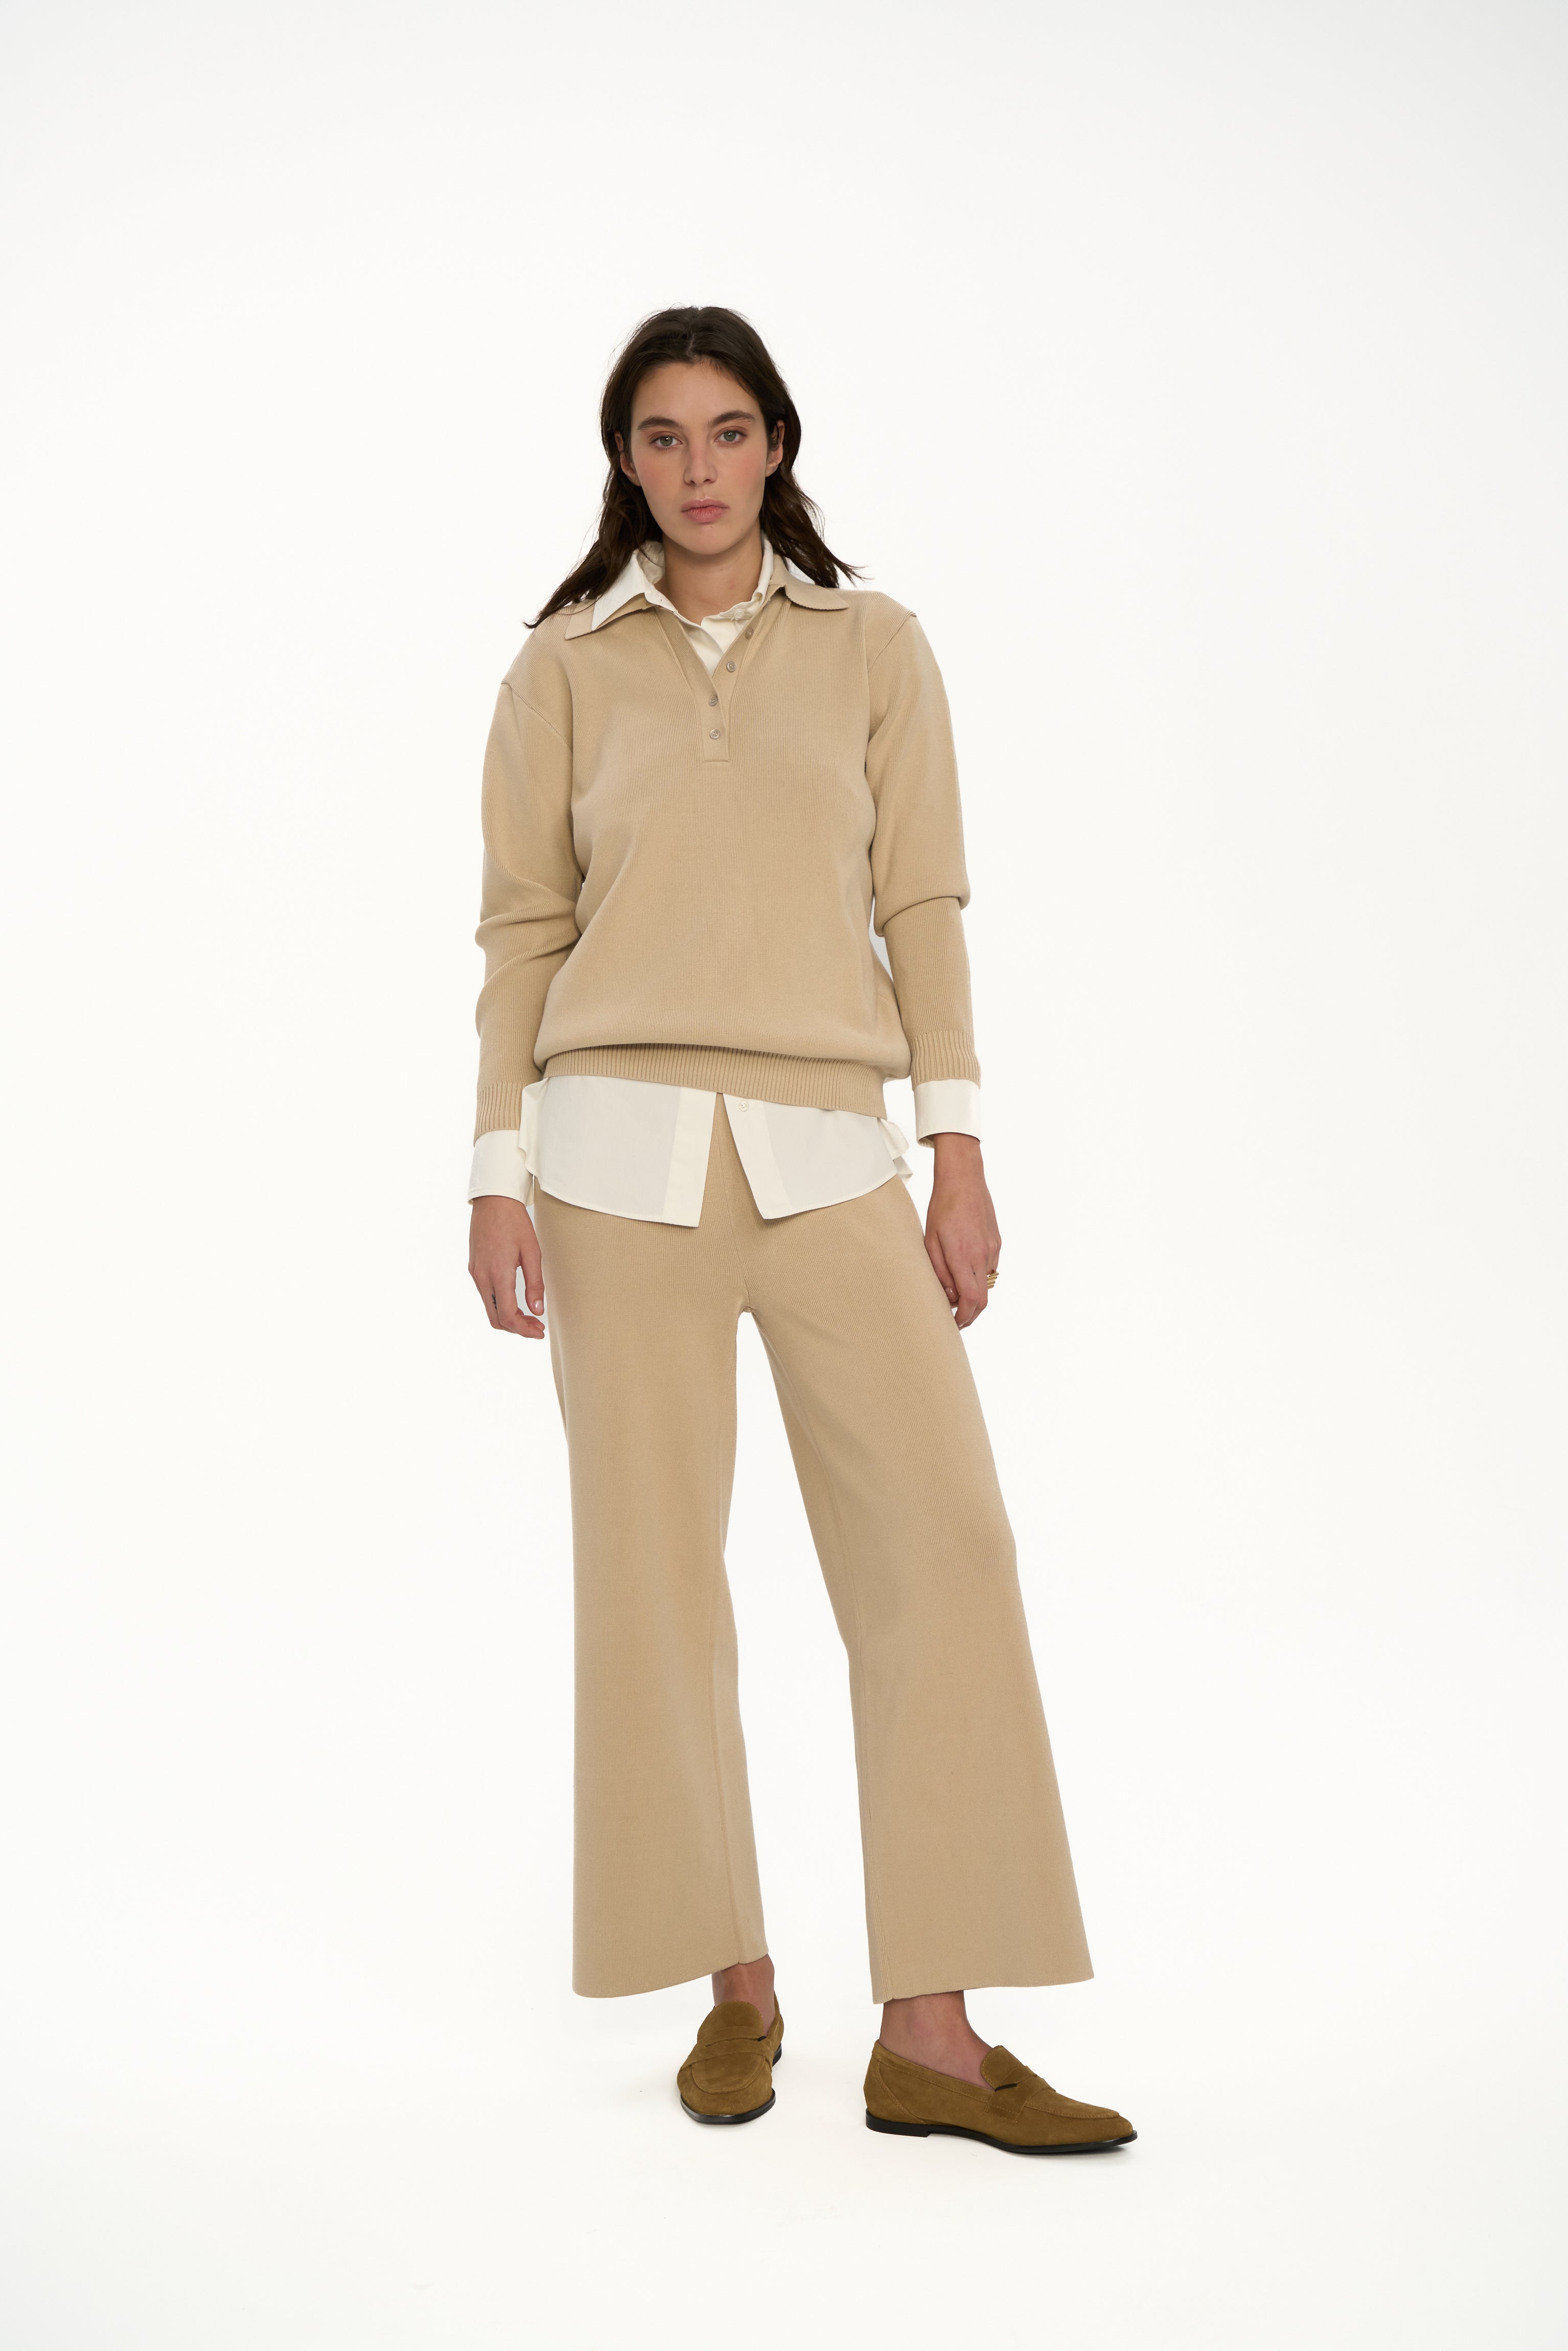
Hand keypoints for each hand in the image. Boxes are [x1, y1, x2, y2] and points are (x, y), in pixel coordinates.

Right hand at [469, 1195, 545, 1337]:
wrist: (492, 1201)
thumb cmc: (515, 1223)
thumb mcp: (532, 1252)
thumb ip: (535, 1284)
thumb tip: (537, 1310)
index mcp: (498, 1274)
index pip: (508, 1316)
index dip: (524, 1330)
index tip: (539, 1331)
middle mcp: (482, 1277)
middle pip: (496, 1319)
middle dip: (517, 1328)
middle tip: (536, 1327)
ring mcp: (476, 1273)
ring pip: (489, 1309)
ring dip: (508, 1318)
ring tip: (529, 1316)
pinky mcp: (474, 1268)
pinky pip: (485, 1295)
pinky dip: (500, 1305)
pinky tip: (515, 1300)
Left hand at [923, 1133, 999, 1328]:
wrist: (964, 1179)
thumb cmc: (942, 1208)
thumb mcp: (930, 1241)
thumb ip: (940, 1271)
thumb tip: (949, 1295)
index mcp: (962, 1256)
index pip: (970, 1300)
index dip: (964, 1318)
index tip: (955, 1324)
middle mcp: (981, 1255)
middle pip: (983, 1298)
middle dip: (971, 1313)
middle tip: (958, 1318)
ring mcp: (992, 1249)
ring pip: (987, 1283)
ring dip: (974, 1293)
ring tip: (957, 1291)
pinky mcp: (997, 1242)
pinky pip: (990, 1267)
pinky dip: (979, 1275)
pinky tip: (966, 1267)